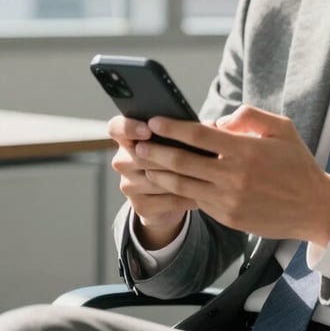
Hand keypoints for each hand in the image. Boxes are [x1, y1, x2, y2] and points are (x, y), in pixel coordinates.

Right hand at [108, 115, 197, 248]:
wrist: (171, 196)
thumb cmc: (179, 156)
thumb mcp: (181, 139)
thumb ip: (191, 129)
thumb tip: (213, 125)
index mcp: (128, 137)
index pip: (116, 127)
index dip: (129, 127)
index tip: (148, 130)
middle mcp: (123, 160)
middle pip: (140, 155)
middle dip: (167, 154)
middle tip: (192, 154)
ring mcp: (128, 185)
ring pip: (155, 179)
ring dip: (180, 177)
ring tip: (204, 175)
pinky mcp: (139, 206)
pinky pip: (165, 200)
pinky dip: (184, 197)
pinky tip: (201, 194)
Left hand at [133, 106, 329, 246]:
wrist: (314, 207)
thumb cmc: (297, 163)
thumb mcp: (281, 128)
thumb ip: (249, 116)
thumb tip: (219, 122)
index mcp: (245, 150)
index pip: (198, 136)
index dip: (172, 127)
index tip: (154, 121)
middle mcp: (233, 176)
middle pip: (182, 162)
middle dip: (155, 151)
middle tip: (139, 144)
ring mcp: (228, 200)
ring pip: (183, 185)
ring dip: (160, 173)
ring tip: (145, 164)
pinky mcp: (227, 217)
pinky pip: (197, 201)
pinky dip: (180, 190)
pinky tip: (168, 182)